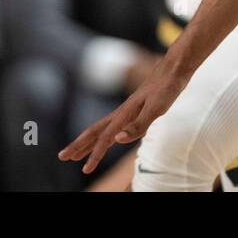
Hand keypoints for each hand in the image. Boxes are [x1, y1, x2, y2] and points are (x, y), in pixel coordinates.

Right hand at [59, 57, 190, 173]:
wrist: (175, 68)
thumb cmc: (167, 87)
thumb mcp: (157, 108)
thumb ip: (138, 125)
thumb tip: (117, 139)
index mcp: (125, 114)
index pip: (105, 139)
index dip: (95, 155)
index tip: (85, 170)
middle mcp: (122, 112)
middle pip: (94, 132)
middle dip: (78, 146)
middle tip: (62, 157)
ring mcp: (127, 110)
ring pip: (101, 129)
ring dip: (88, 142)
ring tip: (76, 153)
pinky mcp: (134, 109)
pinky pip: (113, 126)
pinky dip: (104, 135)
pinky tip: (107, 140)